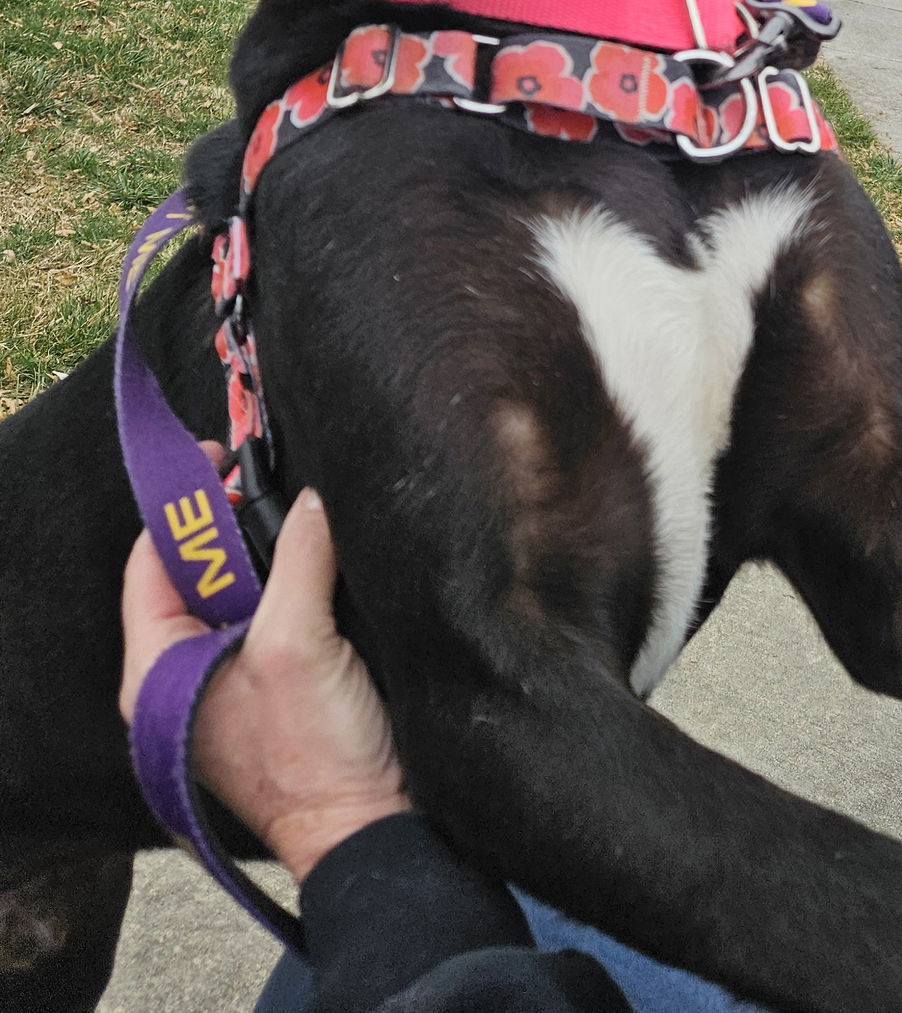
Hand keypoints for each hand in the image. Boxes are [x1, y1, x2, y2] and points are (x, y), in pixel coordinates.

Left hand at [121, 454, 410, 882]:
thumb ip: (300, 557)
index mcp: (160, 670)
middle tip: (273, 482)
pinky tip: (326, 563)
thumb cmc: (313, 758)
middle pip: (199, 570)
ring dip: (275, 553)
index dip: (185, 507)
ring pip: (243, 589)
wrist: (366, 826)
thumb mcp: (299, 641)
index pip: (152, 563)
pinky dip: (298, 582)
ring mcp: (230, 681)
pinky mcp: (275, 684)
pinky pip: (276, 613)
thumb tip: (312, 498)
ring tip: (305, 520)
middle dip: (237, 524)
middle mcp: (186, 675)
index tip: (222, 458)